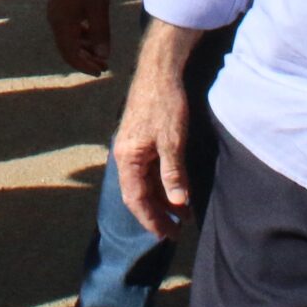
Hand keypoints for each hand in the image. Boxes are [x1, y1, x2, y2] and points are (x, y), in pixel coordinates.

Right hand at [49, 0, 112, 75]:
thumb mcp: (98, 7)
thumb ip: (100, 32)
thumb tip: (102, 56)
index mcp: (62, 23)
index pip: (71, 54)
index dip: (85, 66)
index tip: (101, 71)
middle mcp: (55, 21)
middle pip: (67, 50)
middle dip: (85, 60)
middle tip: (104, 66)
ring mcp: (56, 13)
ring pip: (68, 40)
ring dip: (83, 49)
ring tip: (101, 53)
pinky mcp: (60, 7)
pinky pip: (68, 29)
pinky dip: (80, 37)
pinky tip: (93, 36)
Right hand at [113, 22, 193, 236]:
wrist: (159, 71)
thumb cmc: (164, 104)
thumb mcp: (172, 141)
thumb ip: (173, 173)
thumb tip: (179, 204)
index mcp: (127, 158)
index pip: (136, 200)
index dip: (152, 220)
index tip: (168, 235)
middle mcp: (124, 155)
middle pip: (137, 194)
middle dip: (156, 214)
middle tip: (176, 231)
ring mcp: (131, 148)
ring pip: (143, 183)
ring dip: (160, 200)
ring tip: (182, 214)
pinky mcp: (140, 140)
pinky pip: (147, 170)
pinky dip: (160, 184)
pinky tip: (176, 189)